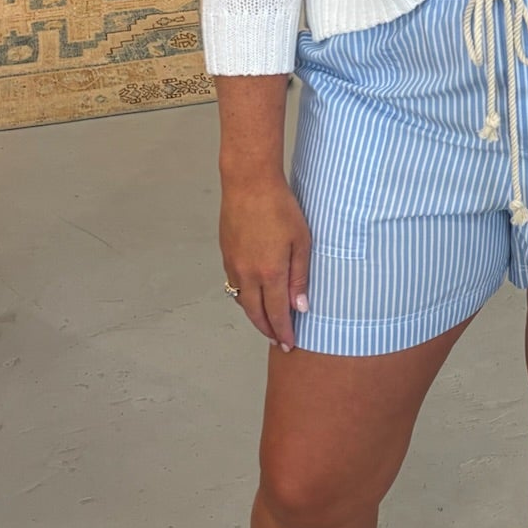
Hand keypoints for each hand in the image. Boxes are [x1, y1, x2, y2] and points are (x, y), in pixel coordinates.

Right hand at [220, 170, 311, 350]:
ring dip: (255, 316)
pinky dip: (245, 298)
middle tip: (278, 341)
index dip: (283, 332)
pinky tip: (253, 297)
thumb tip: (300, 308)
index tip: (289, 344)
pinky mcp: (226, 254)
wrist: (249, 183)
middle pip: (255, 313)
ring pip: (243, 301)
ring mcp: (233, 265)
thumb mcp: (301, 241)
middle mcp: (248, 274)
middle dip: (268, 330)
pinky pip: (235, 285)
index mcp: (269, 273)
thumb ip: (300, 277)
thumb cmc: (280, 207)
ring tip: (267, 324)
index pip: (276, 314)